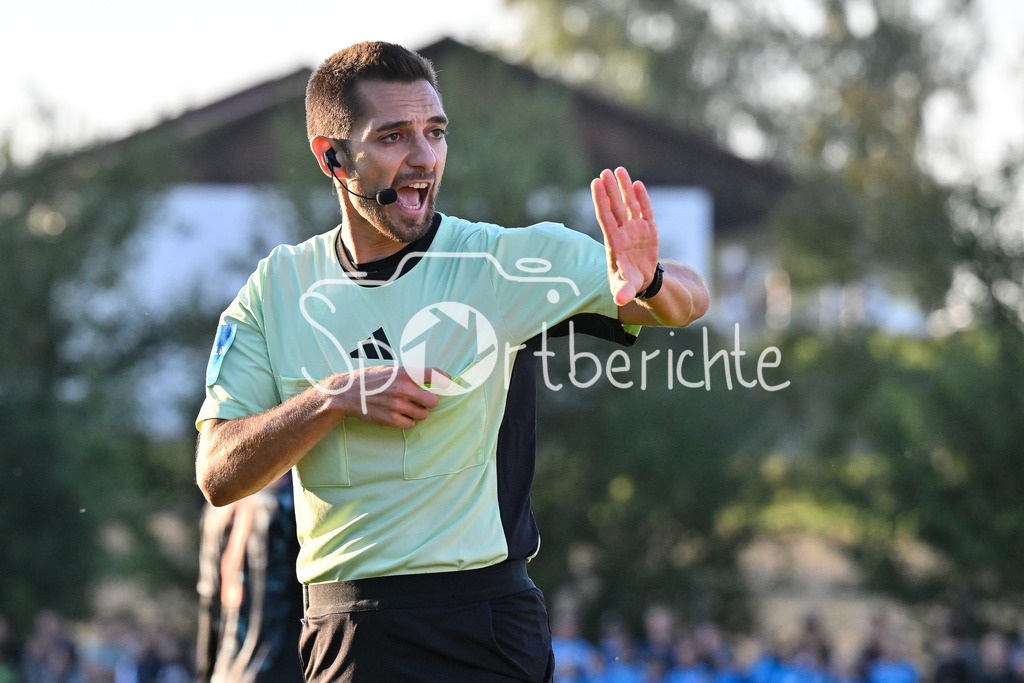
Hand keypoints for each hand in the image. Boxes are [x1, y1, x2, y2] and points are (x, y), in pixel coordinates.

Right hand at [325, 365, 449, 428]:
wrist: (347, 394)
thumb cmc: (371, 380)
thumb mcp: (391, 370)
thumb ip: (411, 375)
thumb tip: (436, 377)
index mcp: (404, 373)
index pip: (434, 375)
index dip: (445, 380)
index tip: (449, 383)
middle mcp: (403, 389)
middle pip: (433, 401)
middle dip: (429, 402)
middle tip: (421, 400)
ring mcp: (397, 405)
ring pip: (424, 414)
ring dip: (418, 412)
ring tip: (406, 407)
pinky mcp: (391, 420)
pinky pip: (411, 424)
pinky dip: (407, 421)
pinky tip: (398, 415)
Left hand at [591, 167, 659, 305]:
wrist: (643, 282)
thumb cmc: (628, 283)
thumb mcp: (624, 289)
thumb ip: (623, 291)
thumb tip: (621, 300)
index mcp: (614, 243)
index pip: (606, 218)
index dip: (601, 201)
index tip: (596, 184)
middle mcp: (623, 232)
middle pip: (615, 207)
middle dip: (610, 190)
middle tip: (605, 172)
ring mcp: (636, 230)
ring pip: (629, 205)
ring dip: (624, 188)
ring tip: (619, 170)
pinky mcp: (649, 230)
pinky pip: (645, 211)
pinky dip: (642, 198)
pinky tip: (636, 184)